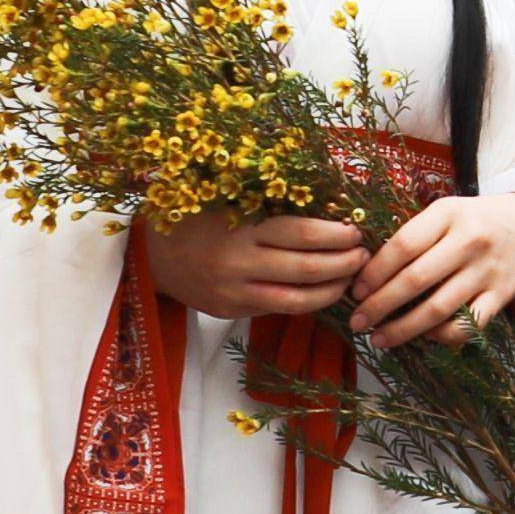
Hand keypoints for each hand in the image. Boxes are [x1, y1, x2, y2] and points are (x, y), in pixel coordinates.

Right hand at [144, 213, 369, 322]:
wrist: (150, 255)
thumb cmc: (198, 219)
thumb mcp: (229, 202)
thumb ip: (270, 207)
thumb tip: (328, 207)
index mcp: (241, 229)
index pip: (301, 233)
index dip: (335, 234)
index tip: (355, 230)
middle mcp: (239, 264)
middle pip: (305, 268)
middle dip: (343, 263)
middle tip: (363, 255)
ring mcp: (235, 293)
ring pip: (297, 300)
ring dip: (332, 289)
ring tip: (351, 277)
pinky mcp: (231, 311)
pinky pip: (278, 309)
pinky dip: (306, 301)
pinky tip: (323, 291)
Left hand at [349, 190, 514, 347]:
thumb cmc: (475, 222)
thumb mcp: (446, 213)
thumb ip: (414, 235)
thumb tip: (365, 272)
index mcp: (449, 214)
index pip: (403, 245)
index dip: (374, 272)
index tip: (355, 291)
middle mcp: (470, 241)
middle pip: (416, 280)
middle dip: (380, 305)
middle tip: (358, 322)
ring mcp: (488, 270)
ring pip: (438, 309)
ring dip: (403, 329)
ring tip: (379, 338)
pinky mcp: (502, 296)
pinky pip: (467, 326)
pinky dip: (441, 336)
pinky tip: (423, 337)